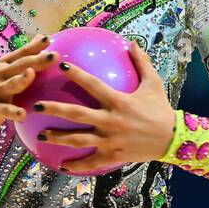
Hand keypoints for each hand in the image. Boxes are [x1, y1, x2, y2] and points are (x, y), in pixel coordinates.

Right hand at [0, 34, 60, 136]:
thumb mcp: (3, 70)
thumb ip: (22, 57)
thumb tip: (41, 37)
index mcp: (4, 65)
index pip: (22, 53)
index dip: (35, 46)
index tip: (49, 38)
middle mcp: (0, 75)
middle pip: (20, 66)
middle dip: (37, 60)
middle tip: (54, 56)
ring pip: (11, 84)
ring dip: (22, 79)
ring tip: (31, 74)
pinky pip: (5, 110)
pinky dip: (13, 111)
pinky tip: (23, 114)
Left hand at [31, 40, 174, 171]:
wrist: (173, 139)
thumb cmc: (161, 109)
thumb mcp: (154, 83)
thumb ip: (141, 62)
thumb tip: (132, 43)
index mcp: (119, 101)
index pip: (93, 85)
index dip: (77, 75)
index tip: (61, 66)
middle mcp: (111, 120)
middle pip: (76, 115)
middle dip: (53, 110)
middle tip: (35, 106)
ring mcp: (110, 140)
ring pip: (78, 139)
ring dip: (57, 137)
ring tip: (40, 135)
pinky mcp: (113, 155)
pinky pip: (91, 162)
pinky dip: (76, 165)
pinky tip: (61, 165)